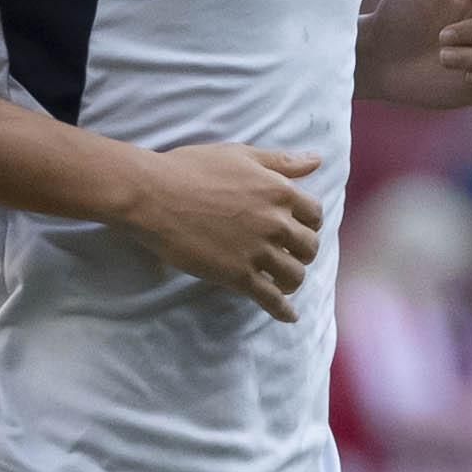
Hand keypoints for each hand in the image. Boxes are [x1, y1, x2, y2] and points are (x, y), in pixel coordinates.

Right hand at [118, 143, 324, 318]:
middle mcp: (276, 223)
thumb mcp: (241, 155)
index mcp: (280, 191)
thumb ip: (282, 161)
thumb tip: (317, 161)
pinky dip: (283, 310)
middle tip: (288, 255)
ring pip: (294, 275)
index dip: (309, 223)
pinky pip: (270, 298)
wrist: (154, 196)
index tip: (298, 228)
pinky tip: (289, 316)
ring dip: (291, 279)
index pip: (314, 215)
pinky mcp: (238, 275)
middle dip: (302, 252)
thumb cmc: (192, 169)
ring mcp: (258, 251)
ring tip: (282, 281)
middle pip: (308, 247)